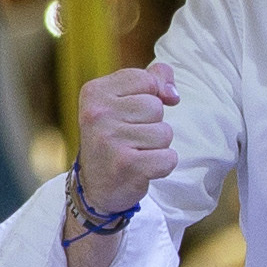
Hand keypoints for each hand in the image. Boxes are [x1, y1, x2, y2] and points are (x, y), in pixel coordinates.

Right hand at [76, 66, 180, 214]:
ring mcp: (110, 140)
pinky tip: (142, 168)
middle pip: (156, 107)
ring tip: (135, 152)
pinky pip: (169, 158)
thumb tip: (172, 91)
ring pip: (165, 132)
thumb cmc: (114, 137)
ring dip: (157, 146)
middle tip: (130, 138)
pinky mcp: (127, 165)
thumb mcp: (121, 102)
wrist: (95, 186)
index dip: (152, 95)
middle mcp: (98, 114)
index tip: (135, 112)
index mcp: (94, 92)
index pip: (146, 80)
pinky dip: (162, 165)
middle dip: (152, 124)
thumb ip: (150, 81)